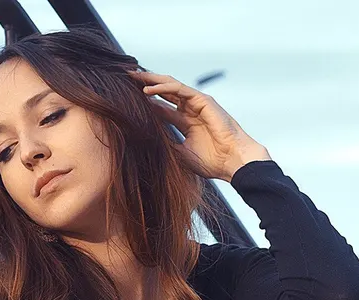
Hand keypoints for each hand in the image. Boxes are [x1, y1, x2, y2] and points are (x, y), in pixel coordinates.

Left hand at [127, 69, 269, 181]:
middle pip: (163, 92)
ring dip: (151, 80)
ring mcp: (197, 104)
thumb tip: (144, 139)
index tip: (124, 98)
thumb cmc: (212, 161)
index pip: (161, 106)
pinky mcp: (204, 101)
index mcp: (185, 121)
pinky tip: (147, 90)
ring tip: (132, 77)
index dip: (144, 102)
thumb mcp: (181, 153)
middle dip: (144, 84)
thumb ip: (166, 142)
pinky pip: (180, 90)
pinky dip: (163, 88)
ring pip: (170, 85)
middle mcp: (190, 110)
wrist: (234, 163)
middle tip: (125, 79)